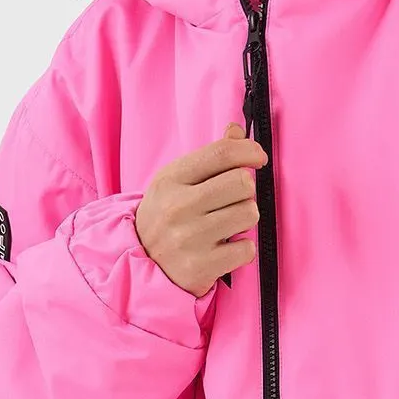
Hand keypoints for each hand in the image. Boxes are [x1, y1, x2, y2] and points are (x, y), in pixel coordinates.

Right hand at [134, 122, 265, 294]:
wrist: (141, 262)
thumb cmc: (166, 216)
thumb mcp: (176, 180)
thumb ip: (209, 157)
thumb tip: (237, 131)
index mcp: (171, 179)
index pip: (221, 153)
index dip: (249, 150)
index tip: (257, 157)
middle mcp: (178, 207)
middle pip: (242, 182)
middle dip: (245, 190)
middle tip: (232, 200)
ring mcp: (189, 238)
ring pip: (249, 214)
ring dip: (245, 219)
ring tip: (227, 225)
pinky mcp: (201, 267)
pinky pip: (247, 249)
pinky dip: (242, 249)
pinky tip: (225, 248)